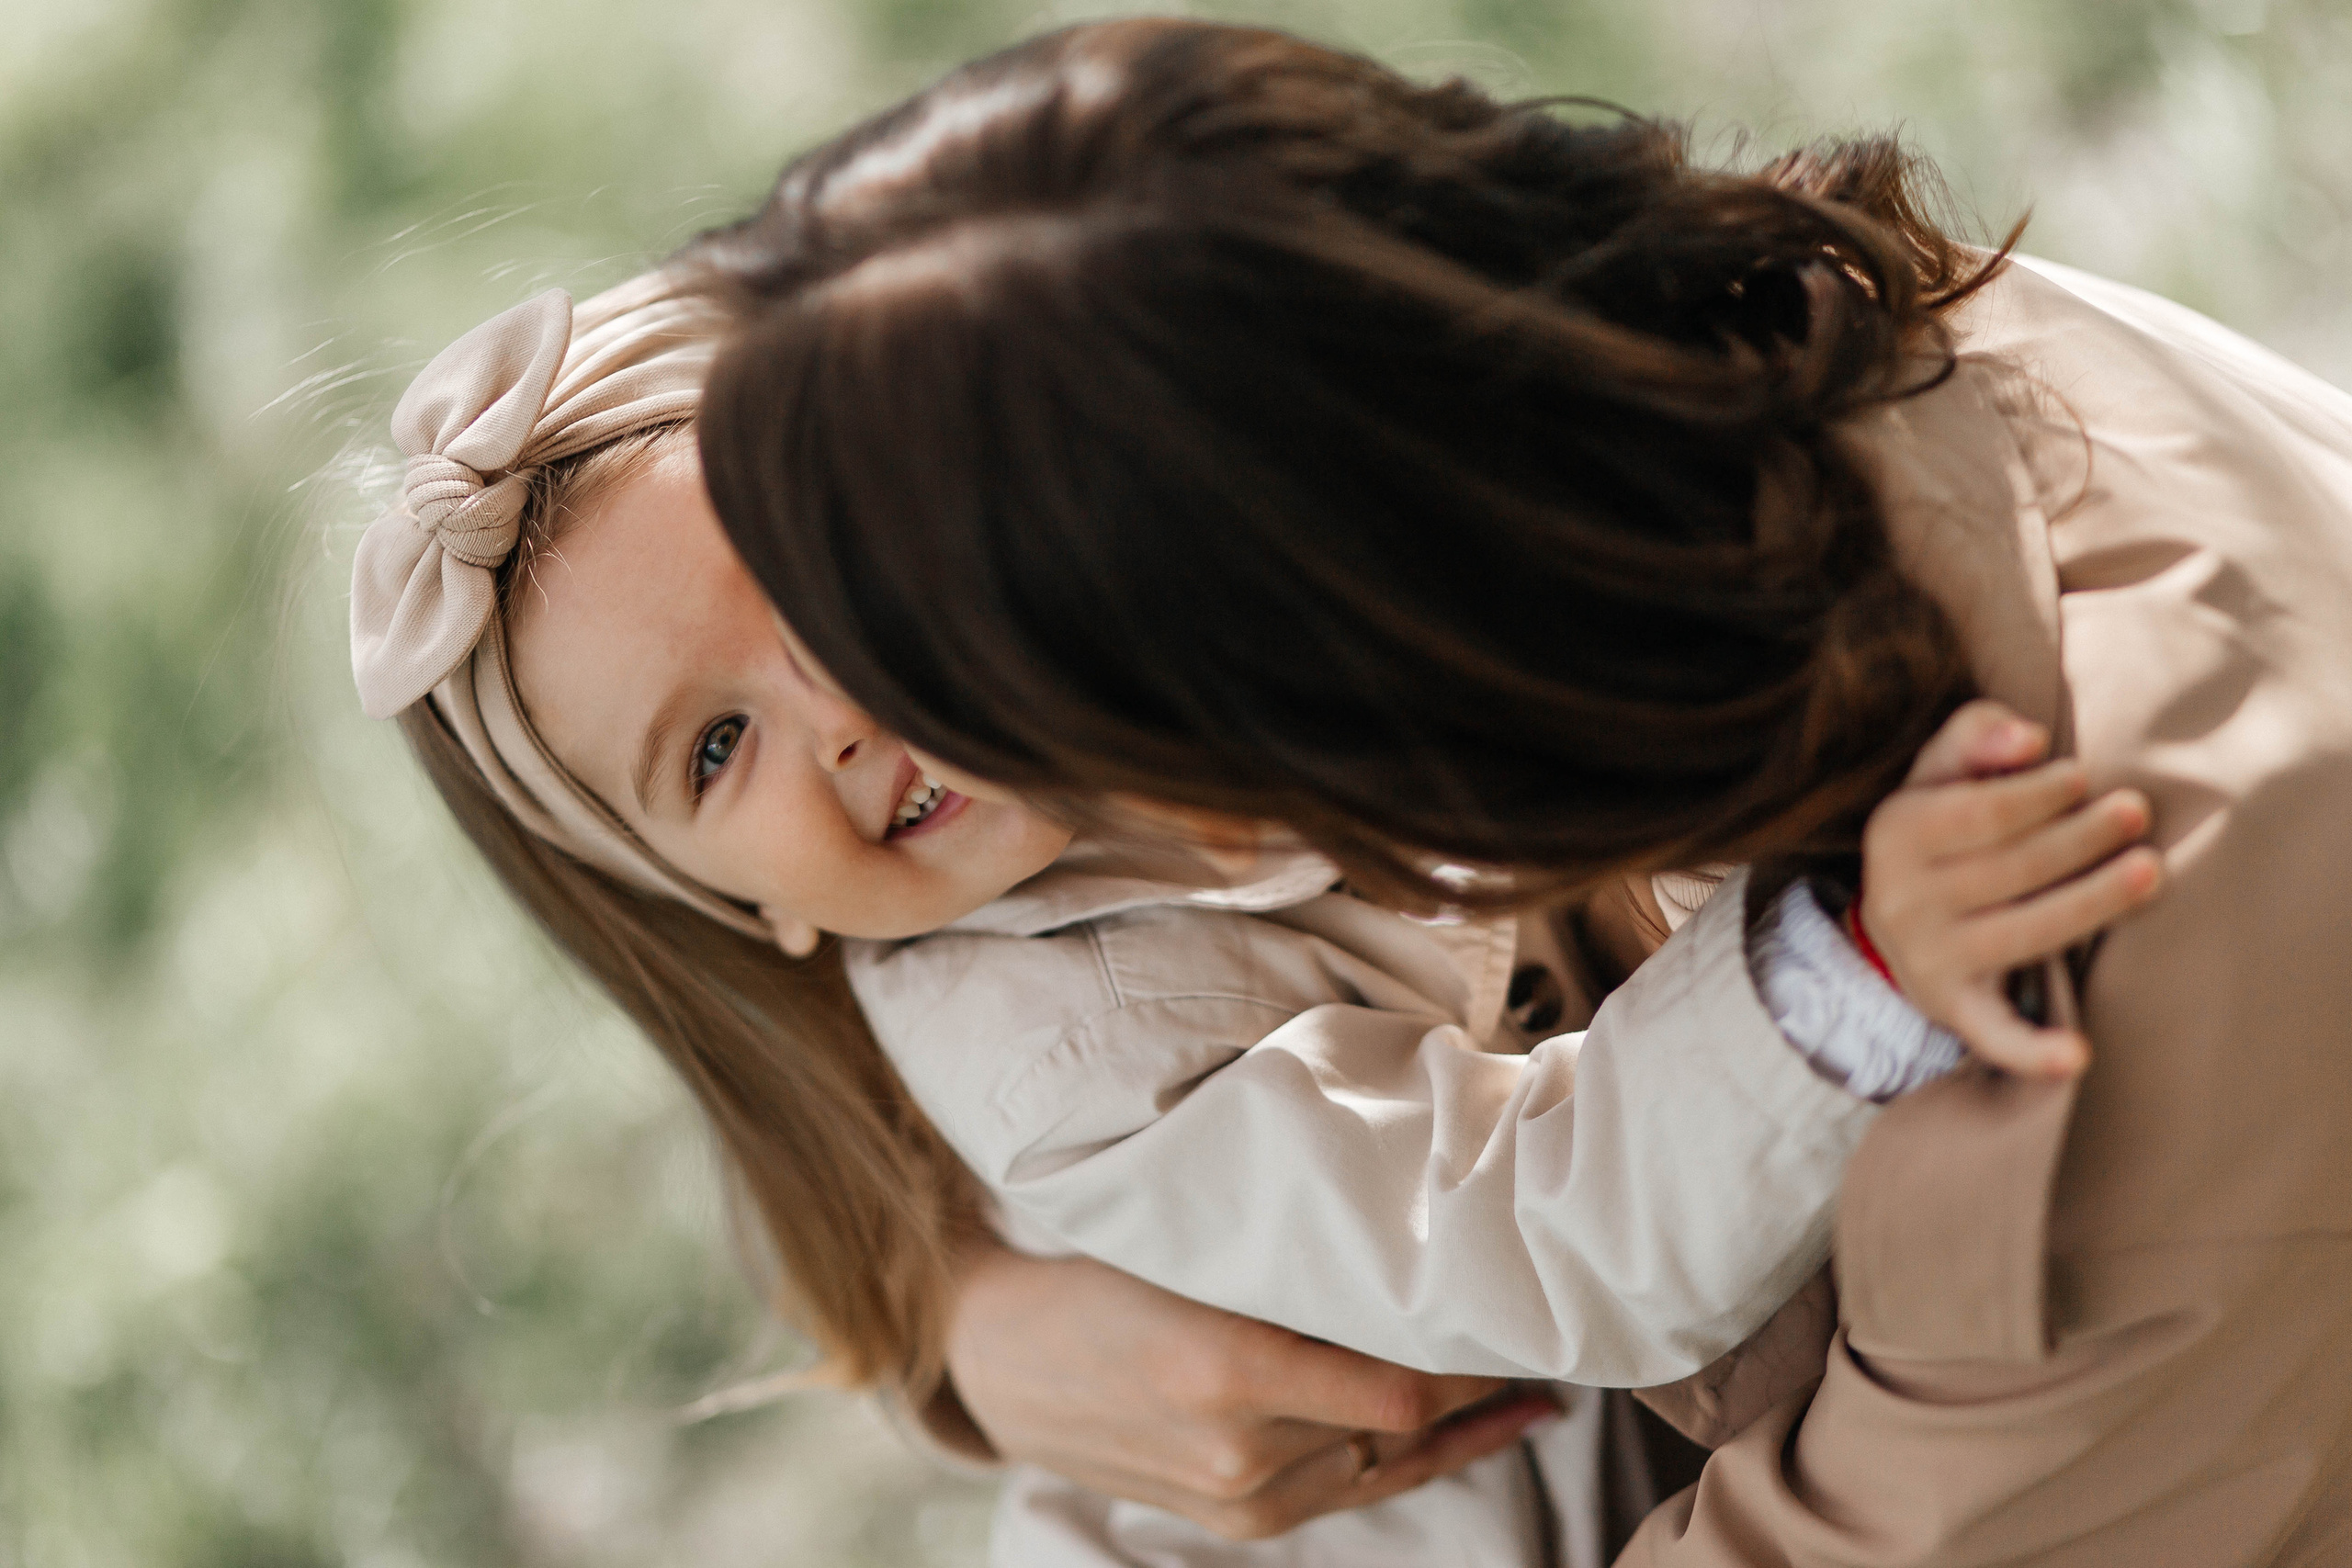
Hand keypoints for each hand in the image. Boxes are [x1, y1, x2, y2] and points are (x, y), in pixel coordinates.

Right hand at [944, 1244, 1557, 1540]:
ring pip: (1391, 1458)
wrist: (1000, 1359)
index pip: (1398, 1388)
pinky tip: (1494, 1428)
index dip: (1473, 1356)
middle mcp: (1241, 1452)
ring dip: (1460, 1416)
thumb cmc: (1096, 1276)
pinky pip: (1359, 1490)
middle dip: (1473, 1371)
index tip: (1516, 1301)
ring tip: (1540, 1372)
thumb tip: (1403, 1234)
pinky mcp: (1241, 1520)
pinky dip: (1427, 1457)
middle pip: (1404, 1421)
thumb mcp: (1186, 1249)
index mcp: (1226, 1371)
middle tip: (1543, 1312)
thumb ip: (1287, 1260)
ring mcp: (1241, 1499)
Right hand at [1859, 699, 2163, 1078]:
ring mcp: (1929, 960)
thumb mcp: (1937, 773)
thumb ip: (1975, 735)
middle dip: (2081, 837)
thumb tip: (2029, 737)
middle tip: (2135, 810)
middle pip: (2012, 869)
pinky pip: (1993, 1033)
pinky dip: (2031, 1052)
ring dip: (2093, 903)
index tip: (2083, 776)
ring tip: (2150, 870)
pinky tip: (2077, 1055)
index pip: (1980, 813)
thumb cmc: (1940, 829)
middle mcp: (1903, 901)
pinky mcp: (1956, 1009)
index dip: (2040, 794)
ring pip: (2026, 933)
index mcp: (1895, 834)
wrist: (1895, 922)